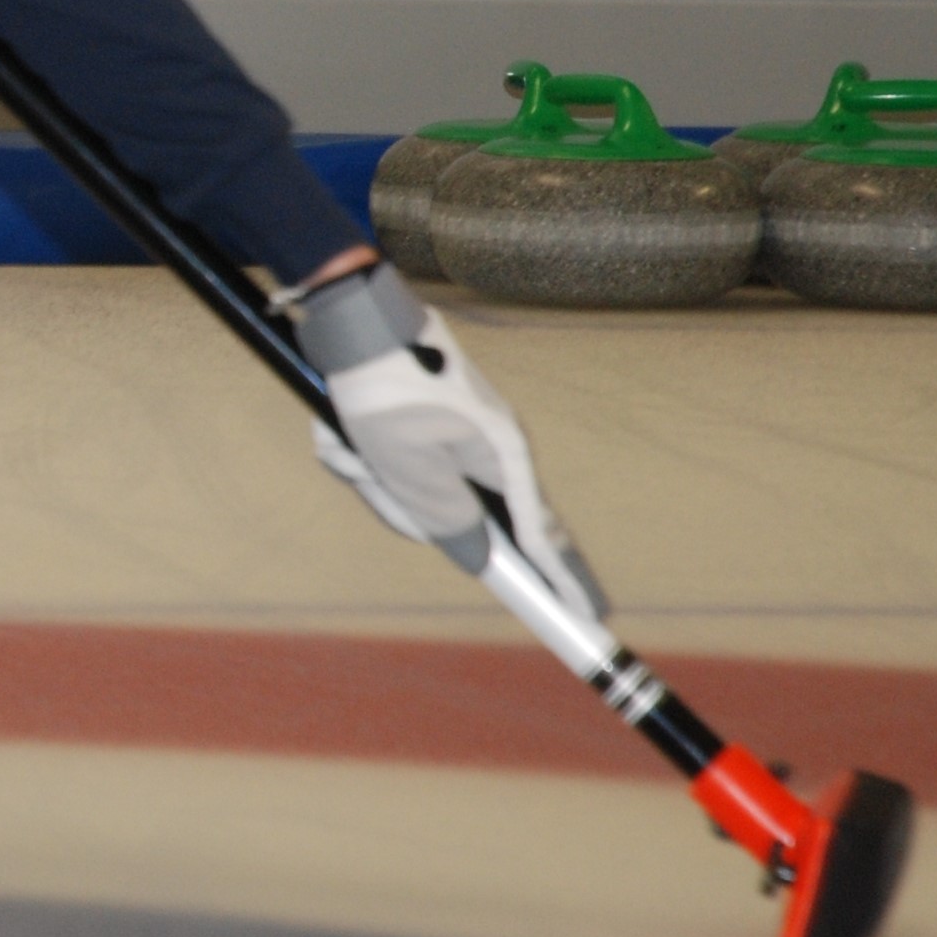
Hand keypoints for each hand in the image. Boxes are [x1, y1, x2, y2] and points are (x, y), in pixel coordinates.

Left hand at [290, 265, 602, 621]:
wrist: (360, 320)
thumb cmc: (387, 394)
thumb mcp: (409, 471)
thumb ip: (447, 521)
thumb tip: (480, 558)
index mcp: (502, 458)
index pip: (542, 535)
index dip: (561, 580)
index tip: (587, 616)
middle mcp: (493, 447)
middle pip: (467, 517)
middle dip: (406, 502)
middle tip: (374, 465)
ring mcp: (465, 434)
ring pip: (423, 492)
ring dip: (379, 478)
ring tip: (351, 441)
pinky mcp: (434, 424)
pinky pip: (402, 468)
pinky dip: (370, 461)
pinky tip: (349, 438)